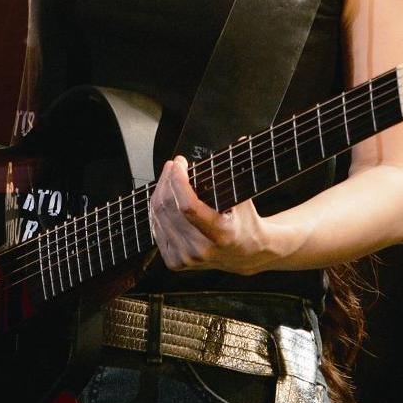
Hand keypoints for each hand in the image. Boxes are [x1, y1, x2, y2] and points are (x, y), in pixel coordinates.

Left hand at [150, 155, 296, 273]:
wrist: (246, 255)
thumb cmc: (245, 221)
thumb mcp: (244, 197)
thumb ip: (237, 170)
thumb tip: (241, 140)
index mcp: (221, 235)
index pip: (188, 206)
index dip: (178, 180)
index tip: (179, 162)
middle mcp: (202, 250)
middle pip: (169, 207)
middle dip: (167, 179)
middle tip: (173, 165)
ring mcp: (187, 258)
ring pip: (158, 216)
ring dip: (160, 191)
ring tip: (170, 177)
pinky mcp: (176, 262)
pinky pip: (156, 228)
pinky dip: (157, 209)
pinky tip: (165, 198)